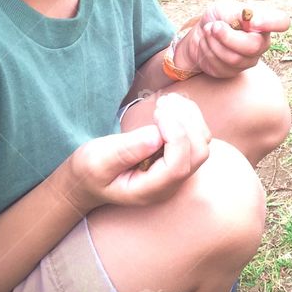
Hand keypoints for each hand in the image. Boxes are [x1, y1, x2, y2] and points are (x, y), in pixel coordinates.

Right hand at [60, 94, 210, 212]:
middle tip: (162, 103)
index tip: (158, 112)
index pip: (178, 166)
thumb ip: (124, 151)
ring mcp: (177, 172)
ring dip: (190, 116)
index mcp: (149, 190)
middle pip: (198, 154)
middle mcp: (170, 185)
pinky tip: (172, 105)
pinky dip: (190, 116)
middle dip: (186, 123)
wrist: (89, 179)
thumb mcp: (97, 161)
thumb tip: (156, 136)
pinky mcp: (179, 157)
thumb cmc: (90, 171)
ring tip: (166, 101)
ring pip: (202, 143)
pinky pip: (197, 136)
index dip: (176, 135)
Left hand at [175, 0, 288, 79]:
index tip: (252, 21)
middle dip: (227, 37)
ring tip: (208, 31)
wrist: (200, 33)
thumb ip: (237, 13)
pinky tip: (208, 44)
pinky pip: (221, 66)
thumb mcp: (224, 8)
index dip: (271, 22)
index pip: (282, 22)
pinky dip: (208, 51)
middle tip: (213, 26)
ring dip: (213, 43)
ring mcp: (249, 59)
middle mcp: (261, 42)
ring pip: (234, 58)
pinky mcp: (234, 72)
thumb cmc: (217, 18)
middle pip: (253, 47)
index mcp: (263, 22)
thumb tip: (251, 20)